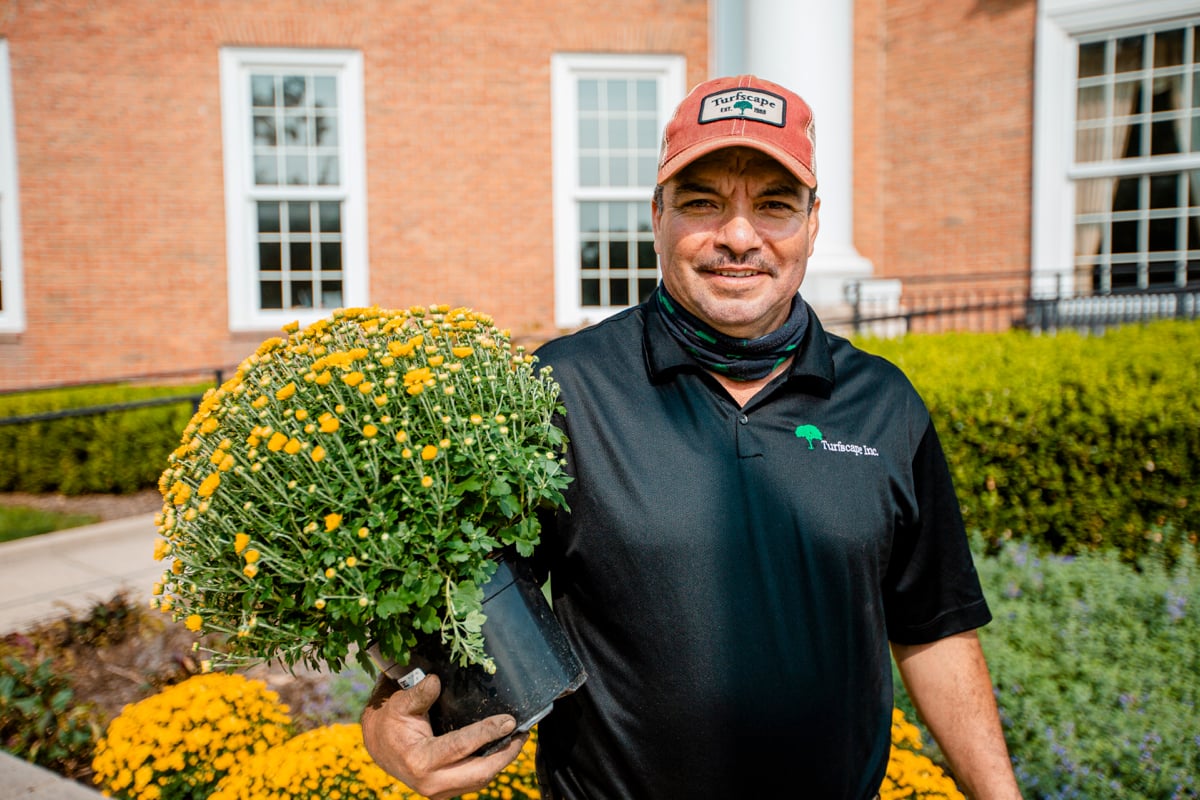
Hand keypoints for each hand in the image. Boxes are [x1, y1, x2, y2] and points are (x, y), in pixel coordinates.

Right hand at [360, 673, 527, 799]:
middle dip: (505, 754)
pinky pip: (474, 781)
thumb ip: (418, 694)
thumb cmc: (390, 721)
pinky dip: (491, 766)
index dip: (487, 733)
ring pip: (480, 780)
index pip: (461, 746)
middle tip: (523, 734)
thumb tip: (435, 681)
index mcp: (420, 760)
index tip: (509, 721)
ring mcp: (439, 790)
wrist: (378, 746)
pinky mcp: (445, 790)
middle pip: (479, 772)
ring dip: (502, 761)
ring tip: (518, 739)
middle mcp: (431, 782)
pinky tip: (502, 749)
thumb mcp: (400, 704)